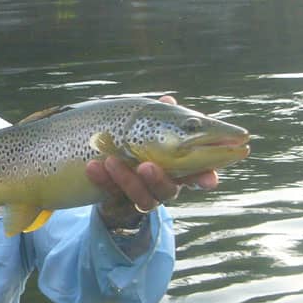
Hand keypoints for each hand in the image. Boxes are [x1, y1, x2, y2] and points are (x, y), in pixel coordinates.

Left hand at [85, 95, 218, 228]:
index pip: (198, 174)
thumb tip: (168, 101)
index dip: (205, 177)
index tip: (209, 181)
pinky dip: (102, 179)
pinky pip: (111, 195)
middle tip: (146, 166)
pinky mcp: (118, 201)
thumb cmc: (137, 140)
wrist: (105, 170)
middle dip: (158, 179)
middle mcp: (163, 185)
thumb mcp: (148, 125)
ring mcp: (141, 196)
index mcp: (178, 167)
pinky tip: (92, 166)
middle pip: (169, 190)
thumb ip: (160, 116)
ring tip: (111, 160)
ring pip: (141, 197)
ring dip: (126, 178)